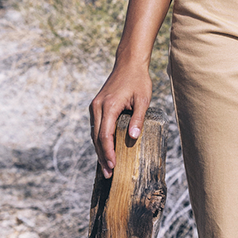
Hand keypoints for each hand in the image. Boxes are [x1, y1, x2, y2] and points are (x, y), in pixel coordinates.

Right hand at [89, 61, 152, 177]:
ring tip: (106, 167)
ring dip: (100, 150)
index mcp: (109, 106)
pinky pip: (96, 126)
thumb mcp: (143, 99)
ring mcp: (95, 106)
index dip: (108, 153)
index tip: (112, 166)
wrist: (129, 63)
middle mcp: (98, 106)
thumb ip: (138, 119)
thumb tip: (132, 138)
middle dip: (102, 156)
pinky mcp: (97, 105)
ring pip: (94, 133)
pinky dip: (99, 140)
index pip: (105, 135)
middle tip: (108, 174)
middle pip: (96, 137)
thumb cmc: (138, 80)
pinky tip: (105, 150)